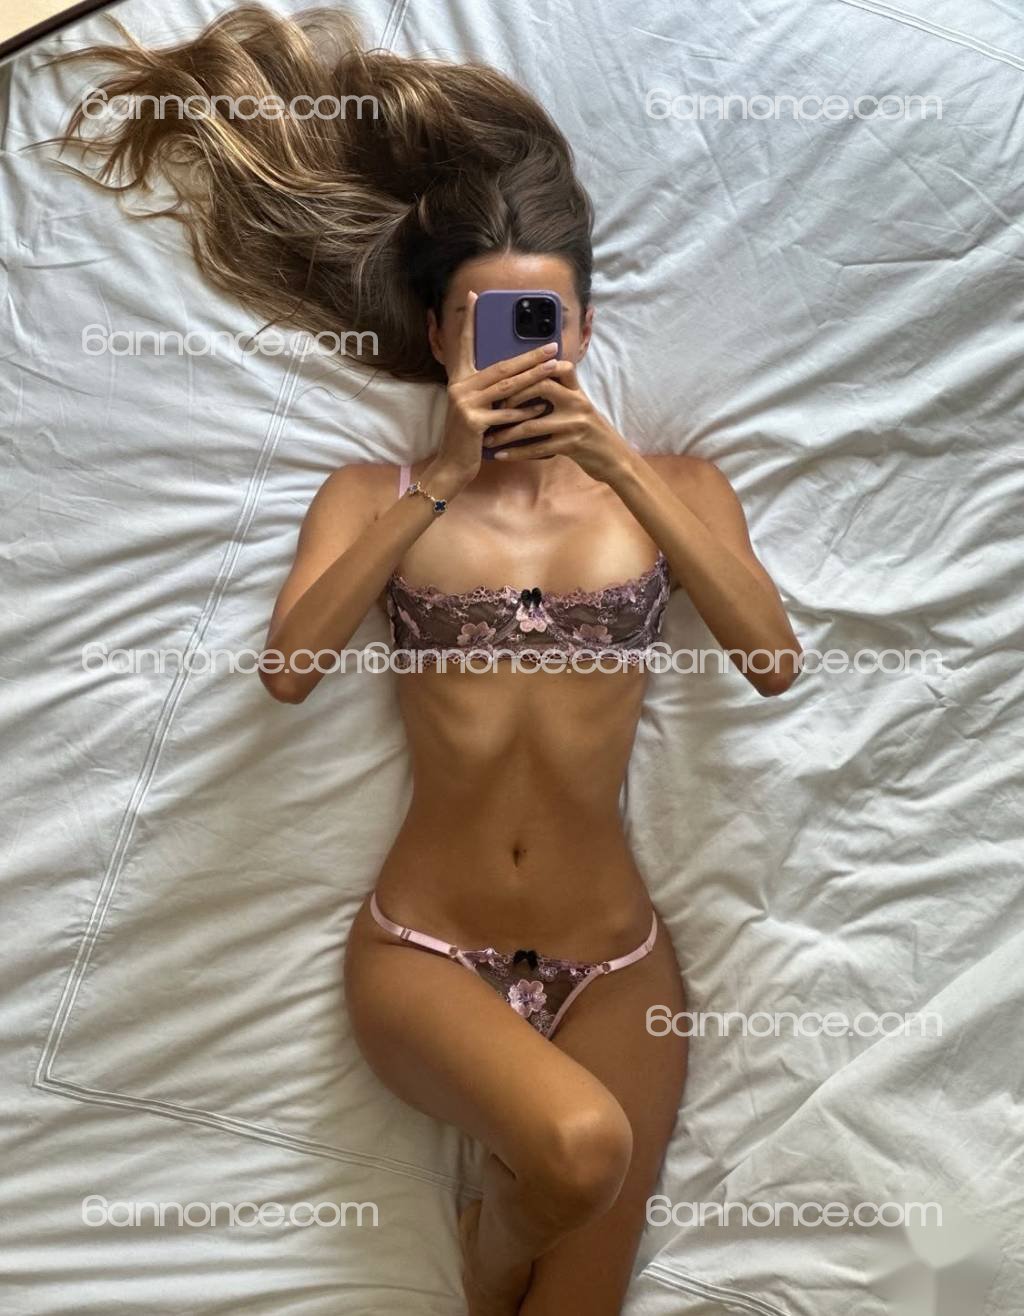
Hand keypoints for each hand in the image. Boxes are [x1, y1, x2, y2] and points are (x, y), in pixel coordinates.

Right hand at [430, 290, 561, 489]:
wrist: (451, 465)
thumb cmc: (468, 437)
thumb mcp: (474, 408)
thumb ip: (487, 390)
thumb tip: (512, 373)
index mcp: (460, 380)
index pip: (465, 345)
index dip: (470, 321)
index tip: (475, 296)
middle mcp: (459, 387)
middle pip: (501, 366)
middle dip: (530, 355)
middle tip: (553, 345)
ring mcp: (465, 404)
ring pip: (508, 387)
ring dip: (535, 377)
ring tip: (556, 367)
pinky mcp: (473, 422)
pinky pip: (506, 414)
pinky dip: (526, 411)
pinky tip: (544, 405)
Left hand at [484, 362, 633, 485]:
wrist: (614, 459)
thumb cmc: (590, 433)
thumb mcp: (579, 408)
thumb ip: (559, 395)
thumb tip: (529, 385)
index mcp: (576, 391)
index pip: (555, 367)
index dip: (531, 368)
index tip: (507, 379)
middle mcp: (577, 403)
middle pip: (541, 386)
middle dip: (513, 395)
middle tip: (493, 407)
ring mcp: (575, 424)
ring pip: (532, 424)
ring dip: (506, 432)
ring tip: (488, 439)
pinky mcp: (572, 446)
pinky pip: (538, 448)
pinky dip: (516, 452)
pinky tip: (501, 455)